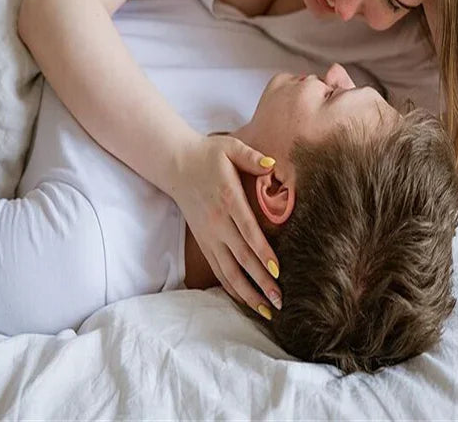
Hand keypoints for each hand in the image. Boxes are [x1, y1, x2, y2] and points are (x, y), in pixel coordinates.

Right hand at [173, 134, 281, 316]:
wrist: (177, 164)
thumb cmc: (209, 155)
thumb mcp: (230, 148)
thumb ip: (251, 156)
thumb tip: (272, 164)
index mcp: (228, 199)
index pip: (247, 231)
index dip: (262, 252)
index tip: (277, 271)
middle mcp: (218, 222)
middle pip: (241, 258)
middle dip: (261, 282)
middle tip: (281, 301)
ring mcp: (209, 235)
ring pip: (228, 271)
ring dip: (248, 293)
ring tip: (267, 310)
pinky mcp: (204, 241)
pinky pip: (218, 270)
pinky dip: (232, 288)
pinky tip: (246, 301)